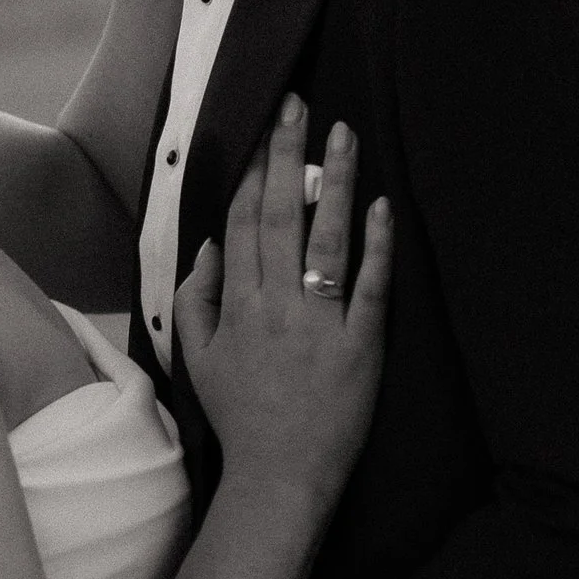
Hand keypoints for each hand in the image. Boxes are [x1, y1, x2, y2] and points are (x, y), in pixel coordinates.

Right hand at [173, 100, 390, 509]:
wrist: (279, 476)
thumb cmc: (241, 416)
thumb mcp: (196, 359)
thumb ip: (197, 299)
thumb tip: (211, 246)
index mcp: (236, 306)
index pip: (242, 223)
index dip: (251, 171)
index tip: (261, 128)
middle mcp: (276, 306)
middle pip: (281, 216)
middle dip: (288, 155)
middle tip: (297, 102)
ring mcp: (320, 325)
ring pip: (327, 240)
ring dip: (335, 183)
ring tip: (345, 133)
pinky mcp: (362, 346)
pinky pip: (370, 287)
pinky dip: (377, 245)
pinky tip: (382, 205)